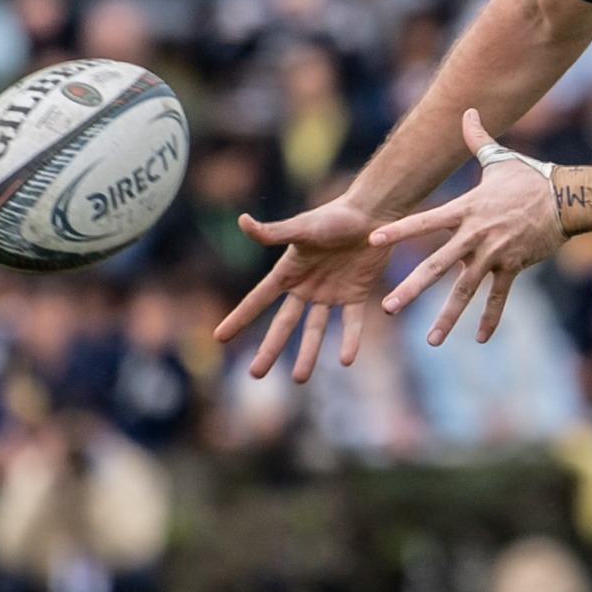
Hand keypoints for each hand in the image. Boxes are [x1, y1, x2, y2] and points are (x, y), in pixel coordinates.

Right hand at [214, 193, 393, 382]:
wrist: (372, 212)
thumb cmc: (334, 216)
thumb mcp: (302, 227)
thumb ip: (274, 232)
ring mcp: (330, 293)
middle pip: (283, 324)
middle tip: (255, 375)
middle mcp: (306, 287)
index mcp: (289, 272)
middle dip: (269, 349)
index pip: (258, 300)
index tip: (220, 337)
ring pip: (315, 330)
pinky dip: (350, 340)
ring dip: (307, 354)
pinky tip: (346, 360)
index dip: (240, 318)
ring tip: (299, 379)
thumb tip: (242, 221)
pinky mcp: (355, 294)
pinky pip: (351, 322)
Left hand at [368, 109, 564, 347]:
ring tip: (431, 340)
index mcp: (466, 210)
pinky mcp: (514, 266)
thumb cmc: (531, 177)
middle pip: (437, 265)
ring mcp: (494, 254)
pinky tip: (479, 339)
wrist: (567, 198)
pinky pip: (498, 297)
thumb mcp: (500, 158)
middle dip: (412, 289)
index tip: (373, 240)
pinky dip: (490, 318)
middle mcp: (475, 235)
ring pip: (465, 289)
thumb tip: (467, 110)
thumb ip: (477, 138)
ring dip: (448, 317)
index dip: (399, 231)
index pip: (425, 221)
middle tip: (388, 308)